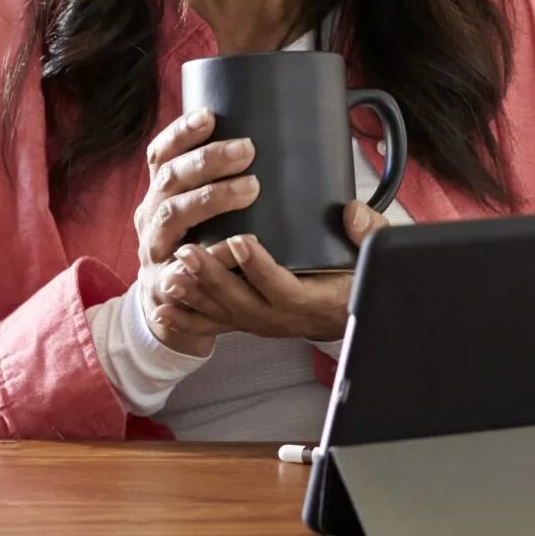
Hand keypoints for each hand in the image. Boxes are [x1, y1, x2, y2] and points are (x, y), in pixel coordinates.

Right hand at [133, 108, 259, 354]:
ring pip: (172, 218)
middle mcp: (151, 217)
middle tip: (248, 150)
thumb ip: (224, 184)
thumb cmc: (200, 244)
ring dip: (209, 198)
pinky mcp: (165, 285)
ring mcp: (154, 251)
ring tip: (250, 188)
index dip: (180, 133)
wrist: (171, 306)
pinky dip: (209, 256)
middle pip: (170, 181)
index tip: (209, 116)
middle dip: (206, 161)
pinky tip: (235, 245)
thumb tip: (274, 142)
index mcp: (160, 194)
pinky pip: (184, 268)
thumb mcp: (199, 211)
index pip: (162, 155)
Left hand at [157, 201, 389, 342]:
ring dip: (195, 295)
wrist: (350, 312)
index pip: (284, 288)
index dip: (261, 268)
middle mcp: (283, 317)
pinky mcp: (248, 322)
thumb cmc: (359, 277)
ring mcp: (263, 322)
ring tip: (171, 273)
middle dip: (213, 279)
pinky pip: (215, 324)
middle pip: (243, 303)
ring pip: (224, 313)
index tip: (240, 241)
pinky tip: (162, 307)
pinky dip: (187, 318)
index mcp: (315, 300)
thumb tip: (351, 211)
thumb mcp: (372, 253)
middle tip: (188, 251)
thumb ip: (366, 233)